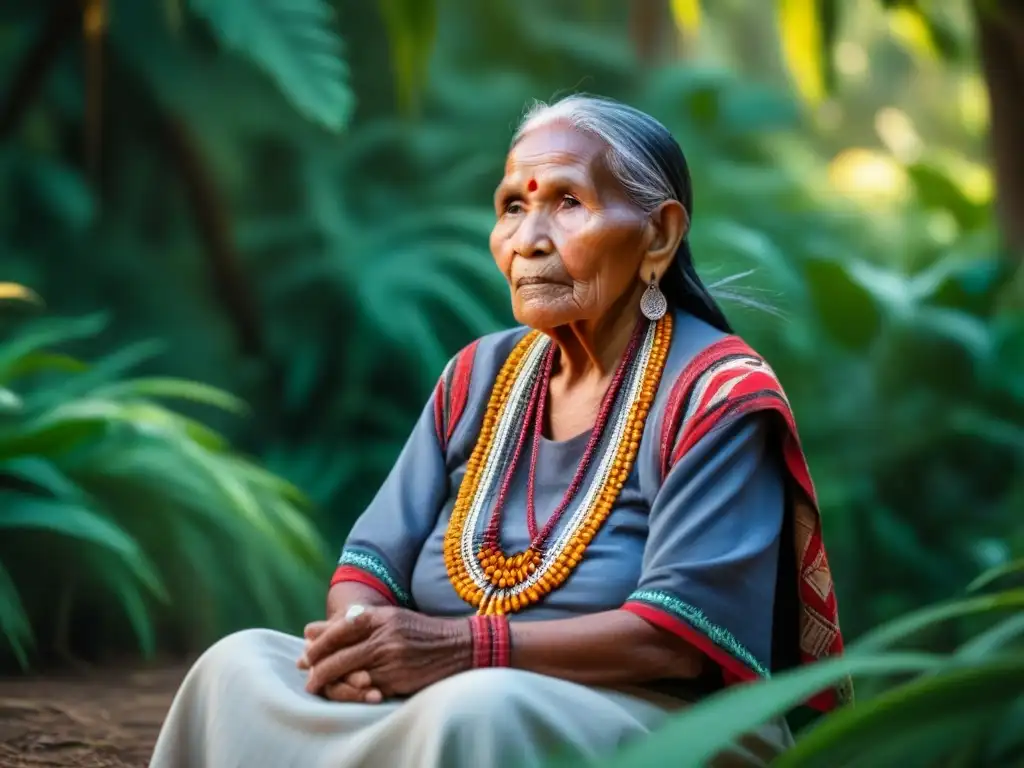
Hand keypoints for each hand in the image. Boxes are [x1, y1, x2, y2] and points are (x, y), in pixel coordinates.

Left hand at [299, 606, 471, 700]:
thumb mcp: (386, 619)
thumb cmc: (417, 631)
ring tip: (321, 688)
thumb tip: (309, 630)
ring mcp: (392, 659)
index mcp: (380, 617)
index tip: (305, 655)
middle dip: (319, 670)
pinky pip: (369, 690)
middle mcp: (384, 636)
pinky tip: (348, 694)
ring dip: (333, 685)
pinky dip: (355, 693)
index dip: (319, 645)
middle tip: (308, 678)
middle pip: (340, 656)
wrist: (456, 646)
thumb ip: (349, 623)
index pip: (339, 629)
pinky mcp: (399, 679)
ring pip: (351, 676)